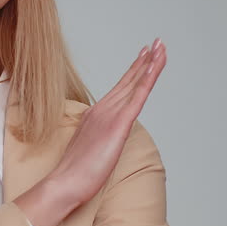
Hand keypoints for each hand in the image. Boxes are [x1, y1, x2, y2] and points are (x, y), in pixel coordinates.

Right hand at [49, 37, 166, 208]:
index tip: (144, 56)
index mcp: (96, 115)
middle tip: (157, 43)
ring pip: (136, 83)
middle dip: (145, 61)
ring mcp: (110, 115)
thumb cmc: (74, 173)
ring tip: (161, 48)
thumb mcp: (88, 150)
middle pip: (129, 81)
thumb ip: (96, 140)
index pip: (119, 89)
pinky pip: (138, 96)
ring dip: (150, 64)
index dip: (133, 71)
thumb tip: (103, 141)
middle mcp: (103, 109)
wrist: (65, 182)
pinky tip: (155, 66)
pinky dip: (147, 78)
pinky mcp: (119, 124)